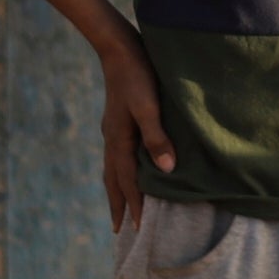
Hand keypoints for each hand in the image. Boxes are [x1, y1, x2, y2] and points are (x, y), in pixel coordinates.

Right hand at [97, 45, 175, 233]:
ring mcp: (113, 129)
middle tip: (120, 231)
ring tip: (121, 207)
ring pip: (113, 168)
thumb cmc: (138, 75)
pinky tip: (129, 168)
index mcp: (119, 140)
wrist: (119, 47)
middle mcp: (112, 139)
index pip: (128, 182)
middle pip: (113, 180)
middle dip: (118, 205)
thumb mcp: (149, 106)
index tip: (138, 230)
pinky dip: (120, 171)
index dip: (134, 205)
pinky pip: (117, 156)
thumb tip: (166, 170)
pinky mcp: (117, 120)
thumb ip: (157, 137)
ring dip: (117, 190)